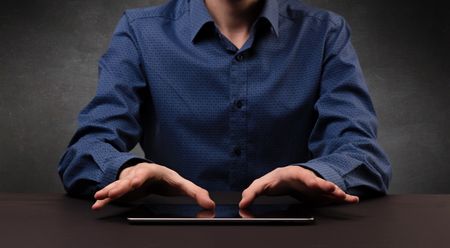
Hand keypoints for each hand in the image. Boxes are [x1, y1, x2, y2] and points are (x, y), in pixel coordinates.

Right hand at [92, 162, 214, 209]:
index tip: (135, 182)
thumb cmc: (166, 179)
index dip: (140, 176)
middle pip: (130, 178)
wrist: (151, 174)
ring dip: (110, 190)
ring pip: (119, 185)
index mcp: (154, 171)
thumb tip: (210, 204)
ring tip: (100, 196)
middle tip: (114, 190)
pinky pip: (113, 193)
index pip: (147, 172)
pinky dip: (105, 198)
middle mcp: (140, 174)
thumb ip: (196, 192)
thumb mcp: (182, 184)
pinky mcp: (123, 189)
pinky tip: (98, 204)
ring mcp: (130, 180)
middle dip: (122, 184)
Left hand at [239, 165, 358, 207]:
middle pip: (317, 181)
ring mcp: (314, 185)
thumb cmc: (274, 180)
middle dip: (325, 185)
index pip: (300, 175)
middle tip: (333, 190)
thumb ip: (251, 192)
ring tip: (346, 197)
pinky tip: (353, 199)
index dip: (309, 179)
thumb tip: (243, 203)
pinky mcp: (319, 193)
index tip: (316, 184)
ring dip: (337, 192)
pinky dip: (343, 197)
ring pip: (327, 188)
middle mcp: (306, 178)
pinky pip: (332, 195)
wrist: (286, 178)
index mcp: (292, 174)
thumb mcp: (261, 185)